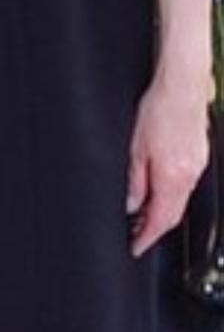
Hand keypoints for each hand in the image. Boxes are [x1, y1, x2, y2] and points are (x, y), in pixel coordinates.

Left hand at [126, 69, 209, 256]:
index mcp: (172, 178)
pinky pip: (186, 185)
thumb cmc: (159, 108)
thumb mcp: (136, 147)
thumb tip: (131, 204)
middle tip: (137, 234)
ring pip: (180, 201)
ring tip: (144, 214)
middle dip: (154, 229)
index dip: (146, 237)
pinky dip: (172, 194)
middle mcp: (189, 176)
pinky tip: (160, 188)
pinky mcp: (200, 155)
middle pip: (173, 215)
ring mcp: (197, 166)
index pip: (160, 220)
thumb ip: (134, 179)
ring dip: (163, 211)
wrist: (183, 86)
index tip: (135, 246)